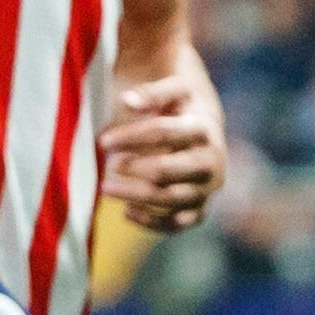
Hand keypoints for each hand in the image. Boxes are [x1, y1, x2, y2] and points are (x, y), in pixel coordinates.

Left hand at [100, 70, 226, 229]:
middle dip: (134, 168)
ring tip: (105, 189)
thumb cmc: (182, 106)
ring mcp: (207, 189)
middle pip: (167, 170)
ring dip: (134, 196)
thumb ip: (152, 93)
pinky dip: (152, 223)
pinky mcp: (200, 209)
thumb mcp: (173, 90)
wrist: (207, 131)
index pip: (163, 132)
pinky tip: (127, 212)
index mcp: (204, 129)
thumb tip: (128, 101)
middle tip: (109, 164)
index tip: (103, 141)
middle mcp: (211, 162)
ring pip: (169, 199)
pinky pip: (177, 224)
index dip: (131, 137)